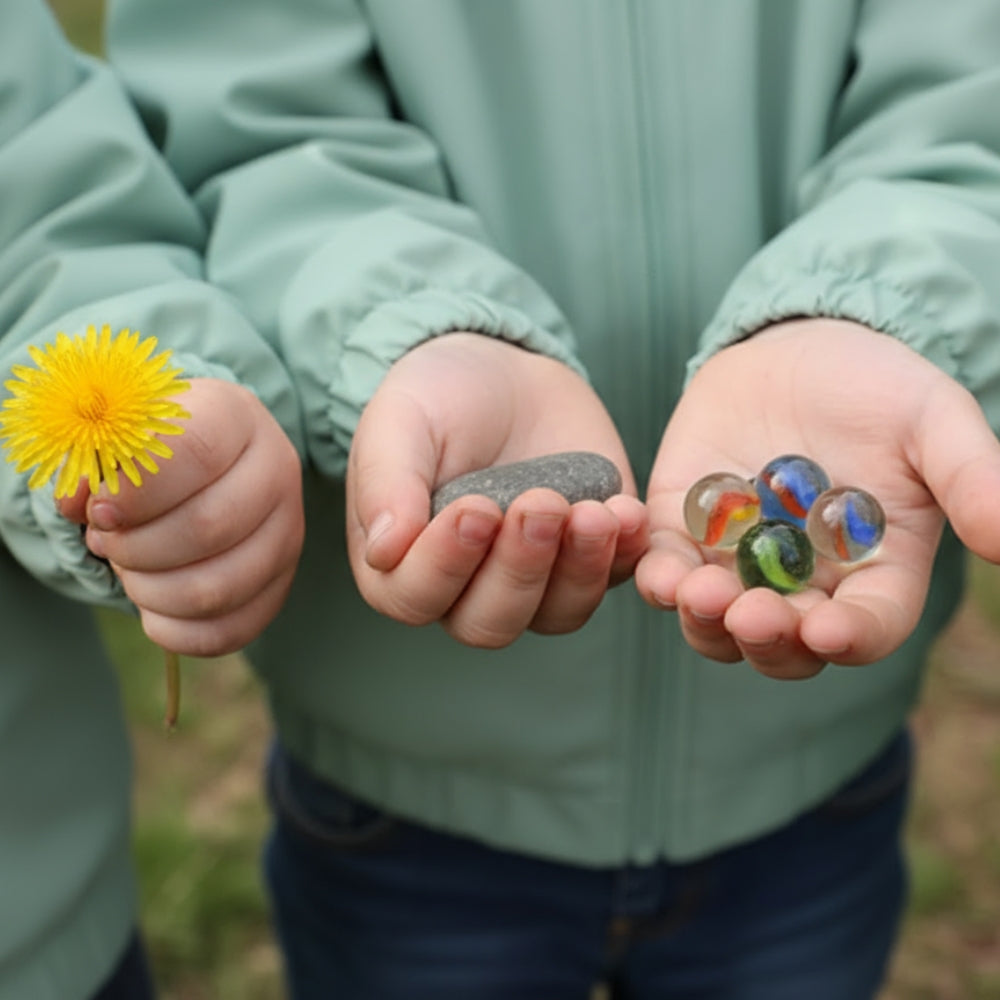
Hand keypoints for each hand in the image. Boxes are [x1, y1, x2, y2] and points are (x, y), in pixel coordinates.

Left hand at [58, 378, 303, 656]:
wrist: (204, 461)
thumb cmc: (153, 444)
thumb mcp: (119, 432)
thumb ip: (91, 460)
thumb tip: (80, 502)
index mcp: (236, 416)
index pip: (197, 453)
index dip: (139, 492)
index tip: (100, 510)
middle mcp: (277, 469)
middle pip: (210, 527)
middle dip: (138, 548)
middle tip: (106, 542)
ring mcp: (288, 530)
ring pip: (220, 586)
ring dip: (152, 592)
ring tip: (129, 572)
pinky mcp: (282, 581)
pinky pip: (232, 629)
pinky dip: (177, 632)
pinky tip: (150, 609)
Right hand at [346, 333, 647, 646]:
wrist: (502, 374)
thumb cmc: (437, 399)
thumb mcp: (399, 421)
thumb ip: (386, 482)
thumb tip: (384, 550)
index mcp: (403, 565)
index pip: (416, 599)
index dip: (445, 565)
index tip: (474, 507)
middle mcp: (466, 587)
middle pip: (490, 623)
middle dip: (519, 569)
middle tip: (539, 503)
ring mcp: (533, 579)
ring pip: (557, 614)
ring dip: (578, 570)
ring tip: (592, 511)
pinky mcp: (588, 558)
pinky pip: (612, 580)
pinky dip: (623, 554)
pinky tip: (624, 510)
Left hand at [635, 319, 999, 678]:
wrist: (796, 347)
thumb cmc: (875, 384)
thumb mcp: (931, 420)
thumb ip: (970, 477)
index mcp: (872, 572)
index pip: (868, 626)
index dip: (851, 638)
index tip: (831, 630)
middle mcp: (804, 583)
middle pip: (785, 645)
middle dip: (767, 639)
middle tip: (750, 614)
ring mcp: (738, 564)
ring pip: (716, 625)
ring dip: (704, 620)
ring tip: (695, 591)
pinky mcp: (683, 533)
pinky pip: (664, 571)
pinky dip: (656, 578)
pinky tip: (652, 568)